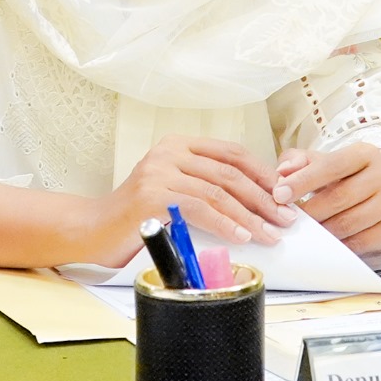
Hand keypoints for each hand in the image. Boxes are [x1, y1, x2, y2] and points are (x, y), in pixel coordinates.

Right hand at [100, 134, 298, 265]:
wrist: (94, 231)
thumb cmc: (139, 217)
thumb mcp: (176, 191)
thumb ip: (206, 187)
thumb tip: (257, 203)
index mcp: (179, 145)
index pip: (231, 153)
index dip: (262, 173)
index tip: (284, 195)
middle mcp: (169, 151)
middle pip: (229, 172)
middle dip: (263, 197)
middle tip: (286, 218)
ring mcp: (159, 170)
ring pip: (218, 191)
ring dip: (250, 215)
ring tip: (270, 233)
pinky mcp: (152, 194)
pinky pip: (199, 208)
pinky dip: (225, 223)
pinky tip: (242, 236)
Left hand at [272, 143, 380, 254]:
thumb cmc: (355, 175)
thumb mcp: (332, 161)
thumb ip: (303, 161)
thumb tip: (282, 171)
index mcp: (365, 154)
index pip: (331, 166)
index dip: (303, 180)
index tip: (279, 194)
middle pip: (339, 197)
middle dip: (310, 211)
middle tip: (287, 219)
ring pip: (348, 223)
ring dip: (321, 230)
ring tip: (304, 232)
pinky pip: (361, 243)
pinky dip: (339, 245)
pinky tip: (325, 244)